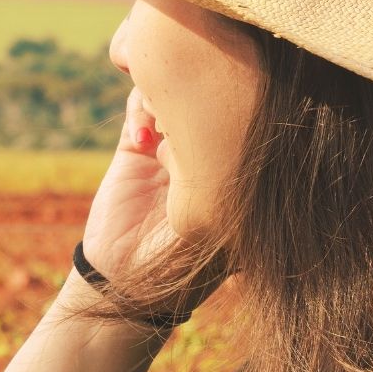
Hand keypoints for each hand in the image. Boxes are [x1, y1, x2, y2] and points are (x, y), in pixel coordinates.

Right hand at [80, 86, 224, 316]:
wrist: (124, 282)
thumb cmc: (183, 267)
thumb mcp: (220, 231)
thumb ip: (229, 186)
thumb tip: (240, 134)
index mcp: (237, 170)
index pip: (248, 115)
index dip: (239, 102)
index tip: (228, 111)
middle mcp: (206, 152)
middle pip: (211, 93)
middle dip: (201, 89)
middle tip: (189, 111)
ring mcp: (170, 146)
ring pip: (172, 92)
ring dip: (166, 97)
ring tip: (164, 126)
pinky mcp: (135, 147)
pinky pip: (138, 107)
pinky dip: (139, 111)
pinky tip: (142, 141)